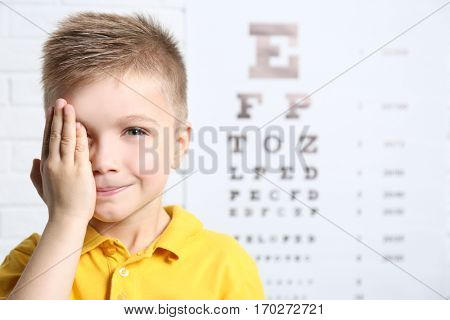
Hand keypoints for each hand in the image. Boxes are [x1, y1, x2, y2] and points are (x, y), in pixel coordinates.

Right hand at [30, 98, 95, 223]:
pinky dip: (78, 136)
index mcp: (46, 166)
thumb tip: (34, 160)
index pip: (47, 140)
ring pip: (65, 139)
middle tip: (60, 101)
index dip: (49, 124)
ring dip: (67, 121)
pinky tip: (79, 125)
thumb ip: (36, 173)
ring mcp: (66, 167)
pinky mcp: (80, 171)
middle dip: (58, 117)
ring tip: (69, 106)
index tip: (51, 110)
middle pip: (54, 135)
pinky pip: (79, 150)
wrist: (66, 219)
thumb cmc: (57, 205)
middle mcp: (54, 164)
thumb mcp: (42, 188)